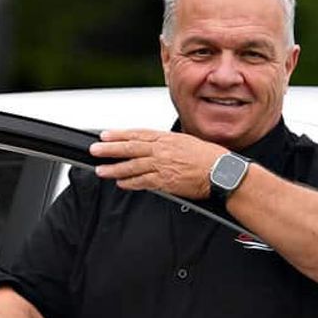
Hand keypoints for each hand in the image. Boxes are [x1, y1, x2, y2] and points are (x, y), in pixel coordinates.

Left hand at [89, 129, 227, 198]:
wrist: (222, 172)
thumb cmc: (209, 158)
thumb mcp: (186, 142)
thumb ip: (168, 144)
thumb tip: (155, 146)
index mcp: (167, 139)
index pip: (138, 134)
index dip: (120, 135)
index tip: (105, 135)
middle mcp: (162, 150)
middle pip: (131, 148)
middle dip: (110, 149)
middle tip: (95, 150)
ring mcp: (163, 166)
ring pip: (133, 166)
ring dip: (115, 168)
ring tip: (101, 170)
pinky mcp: (166, 181)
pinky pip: (143, 182)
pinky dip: (130, 182)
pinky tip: (120, 183)